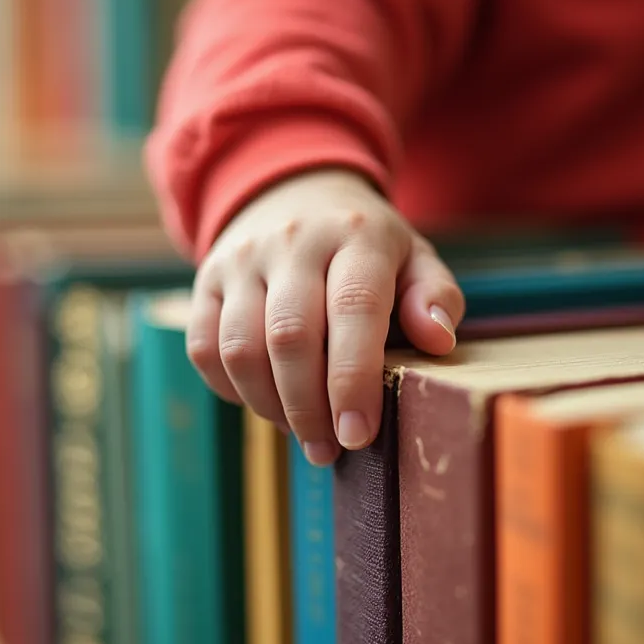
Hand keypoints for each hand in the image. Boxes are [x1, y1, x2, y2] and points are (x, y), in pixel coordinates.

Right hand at [187, 169, 464, 465]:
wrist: (293, 193)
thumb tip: (438, 340)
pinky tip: (267, 404)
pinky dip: (232, 391)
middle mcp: (292, 242)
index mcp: (355, 236)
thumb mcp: (413, 257)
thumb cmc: (364, 246)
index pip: (353, 309)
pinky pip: (205, 349)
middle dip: (310, 408)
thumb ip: (434, 296)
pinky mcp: (205, 281)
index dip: (354, 378)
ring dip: (271, 407)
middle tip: (332, 449)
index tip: (359, 434)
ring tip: (304, 433)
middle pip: (290, 336)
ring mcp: (241, 261)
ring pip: (241, 349)